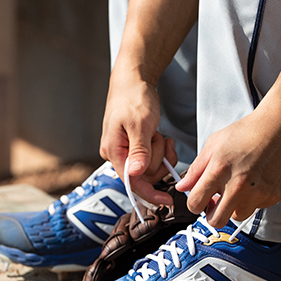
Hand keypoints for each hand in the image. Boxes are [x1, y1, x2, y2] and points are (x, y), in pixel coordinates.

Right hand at [99, 69, 176, 204]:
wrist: (133, 80)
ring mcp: (126, 151)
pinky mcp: (135, 147)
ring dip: (160, 153)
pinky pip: (152, 158)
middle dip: (158, 160)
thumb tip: (135, 174)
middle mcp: (117, 154)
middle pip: (144, 176)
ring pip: (150, 167)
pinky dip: (161, 150)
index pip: (131, 182)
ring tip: (157, 133)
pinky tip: (160, 136)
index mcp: (113, 151)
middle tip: (159, 138)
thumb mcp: (140, 124)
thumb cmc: (134, 97)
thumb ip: (139, 151)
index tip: (167, 201)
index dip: (150, 193)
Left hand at [176, 106, 280, 227]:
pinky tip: (254, 182)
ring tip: (237, 189)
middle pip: (216, 221)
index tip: (199, 200)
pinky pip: (256, 208)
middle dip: (211, 214)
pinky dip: (252, 200)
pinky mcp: (273, 196)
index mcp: (220, 170)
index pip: (195, 203)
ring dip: (233, 207)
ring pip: (237, 217)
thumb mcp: (214, 144)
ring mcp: (258, 193)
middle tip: (215, 203)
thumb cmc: (248, 132)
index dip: (194, 204)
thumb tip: (182, 187)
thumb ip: (195, 169)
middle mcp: (239, 185)